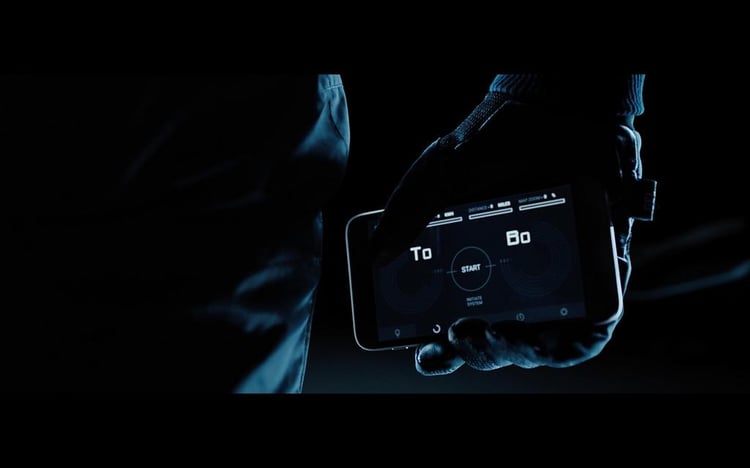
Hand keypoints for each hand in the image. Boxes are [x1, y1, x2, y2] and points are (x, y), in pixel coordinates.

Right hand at [371, 91, 655, 374]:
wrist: (556, 108)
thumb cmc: (495, 139)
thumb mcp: (439, 173)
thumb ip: (406, 213)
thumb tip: (376, 257)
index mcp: (472, 262)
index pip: (454, 319)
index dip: (441, 347)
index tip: (428, 352)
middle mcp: (514, 275)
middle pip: (496, 339)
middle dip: (480, 349)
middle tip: (466, 332)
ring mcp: (556, 276)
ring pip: (543, 340)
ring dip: (524, 349)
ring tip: (509, 333)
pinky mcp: (596, 269)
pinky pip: (594, 322)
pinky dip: (582, 335)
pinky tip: (564, 328)